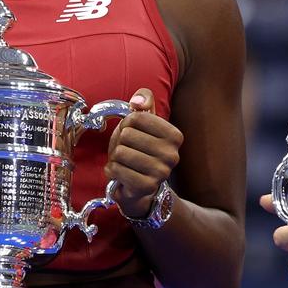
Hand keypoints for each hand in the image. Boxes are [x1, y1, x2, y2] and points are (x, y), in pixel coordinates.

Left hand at [106, 89, 182, 217]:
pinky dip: (112, 170)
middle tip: (127, 150)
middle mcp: (172, 154)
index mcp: (175, 136)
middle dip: (120, 142)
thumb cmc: (140, 149)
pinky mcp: (146, 186)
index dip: (127, 124)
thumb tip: (138, 102)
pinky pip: (117, 169)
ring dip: (116, 157)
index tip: (133, 134)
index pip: (137, 117)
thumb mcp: (144, 121)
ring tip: (124, 162)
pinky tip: (120, 173)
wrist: (139, 186)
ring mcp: (161, 172)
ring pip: (121, 152)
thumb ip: (144, 100)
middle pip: (127, 134)